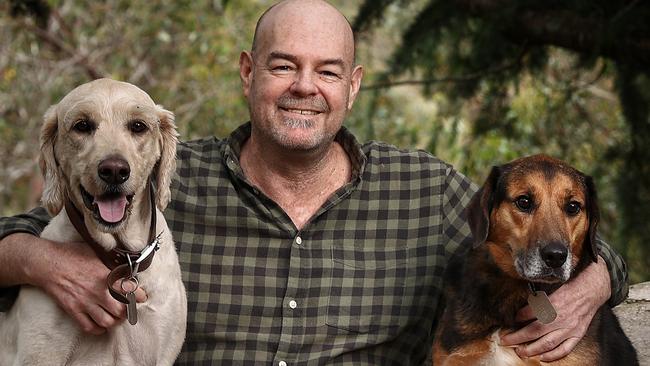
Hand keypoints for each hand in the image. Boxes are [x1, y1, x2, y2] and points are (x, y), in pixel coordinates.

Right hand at [28, 238, 146, 334]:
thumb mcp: (96, 253)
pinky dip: (98, 329)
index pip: (129, 291)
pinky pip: (89, 327)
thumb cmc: (72, 255)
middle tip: (128, 308)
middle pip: (121, 311)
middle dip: (127, 311)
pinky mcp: (73, 310)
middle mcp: (97, 292)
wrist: (47, 263)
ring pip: (107, 322)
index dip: (138, 296)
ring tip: (116, 317)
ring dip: (114, 321)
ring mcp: (85, 303)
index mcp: (105, 276)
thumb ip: (111, 263)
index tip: (141, 297)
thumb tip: (125, 266)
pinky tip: (101, 324)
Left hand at [500, 256, 610, 360]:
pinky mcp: (577, 334)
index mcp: (552, 303)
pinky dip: (553, 356)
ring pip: (547, 343)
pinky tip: (542, 357)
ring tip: (520, 352)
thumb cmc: (570, 287)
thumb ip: (538, 298)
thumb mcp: (551, 287)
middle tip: (505, 340)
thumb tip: (523, 307)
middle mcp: (560, 317)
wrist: (591, 291)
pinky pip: (564, 349)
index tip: (511, 320)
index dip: (518, 317)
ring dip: (532, 350)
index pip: (530, 312)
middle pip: (534, 330)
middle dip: (517, 337)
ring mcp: (569, 328)